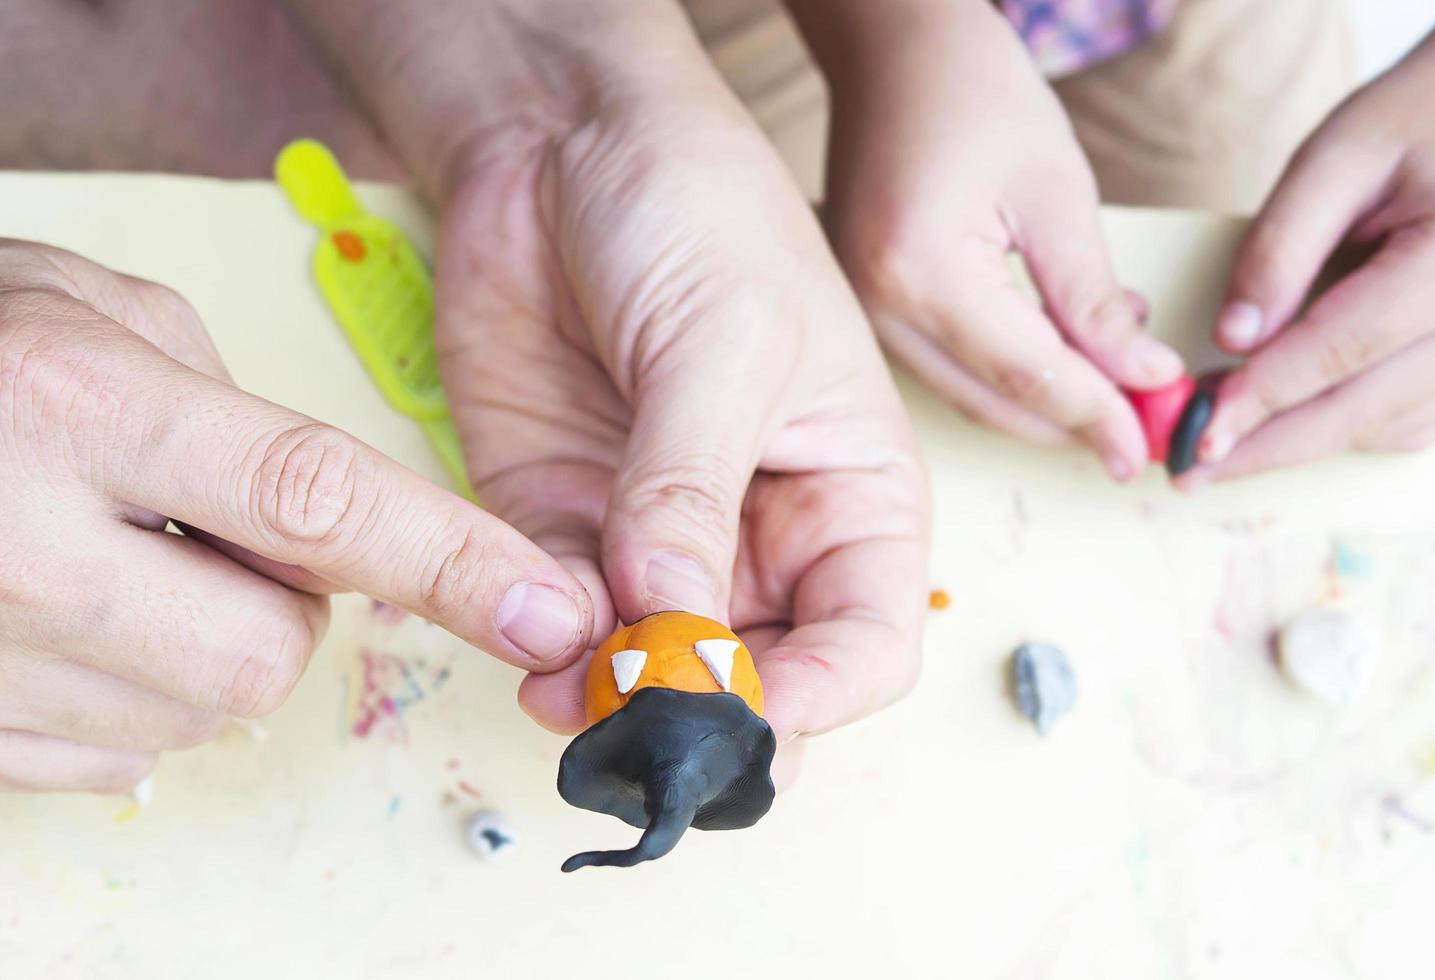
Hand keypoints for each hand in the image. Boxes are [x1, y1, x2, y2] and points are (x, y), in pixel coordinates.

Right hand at [0, 242, 591, 791]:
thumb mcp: (102, 313)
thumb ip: (237, 414)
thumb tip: (331, 534)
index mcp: (74, 401)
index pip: (311, 502)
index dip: (449, 563)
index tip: (548, 611)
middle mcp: (16, 539)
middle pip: (268, 649)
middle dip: (284, 606)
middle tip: (209, 534)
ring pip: (198, 714)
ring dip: (200, 645)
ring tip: (115, 559)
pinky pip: (115, 757)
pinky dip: (130, 693)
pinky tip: (71, 616)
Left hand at [432, 77, 928, 744]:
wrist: (562, 141)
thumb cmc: (698, 208)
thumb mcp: (726, 342)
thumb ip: (692, 489)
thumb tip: (671, 622)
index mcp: (849, 496)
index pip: (865, 643)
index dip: (816, 699)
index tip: (743, 715)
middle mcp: (761, 536)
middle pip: (755, 678)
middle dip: (704, 718)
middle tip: (645, 729)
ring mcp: (655, 540)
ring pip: (650, 669)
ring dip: (611, 699)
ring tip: (569, 693)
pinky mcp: (559, 524)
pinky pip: (558, 619)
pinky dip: (543, 650)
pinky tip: (527, 648)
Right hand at [790, 0, 1182, 479]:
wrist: (893, 54)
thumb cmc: (973, 93)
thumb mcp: (1056, 190)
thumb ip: (1093, 297)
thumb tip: (1142, 378)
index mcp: (921, 269)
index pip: (1025, 374)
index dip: (1095, 415)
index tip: (1146, 446)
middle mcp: (876, 305)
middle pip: (989, 401)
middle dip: (1071, 423)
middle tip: (1141, 433)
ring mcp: (861, 311)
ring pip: (966, 394)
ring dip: (1043, 401)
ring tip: (1116, 377)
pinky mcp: (866, 308)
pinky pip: (944, 366)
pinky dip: (1005, 374)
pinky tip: (1060, 348)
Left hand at [1184, 9, 1434, 485]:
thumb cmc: (1423, 117)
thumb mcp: (1341, 155)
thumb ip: (1282, 245)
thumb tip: (1233, 337)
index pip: (1343, 349)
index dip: (1263, 397)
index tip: (1199, 430)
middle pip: (1364, 409)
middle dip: (1269, 446)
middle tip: (1191, 469)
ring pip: (1388, 427)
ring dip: (1304, 441)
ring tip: (1225, 439)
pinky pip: (1415, 421)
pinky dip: (1348, 427)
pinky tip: (1287, 418)